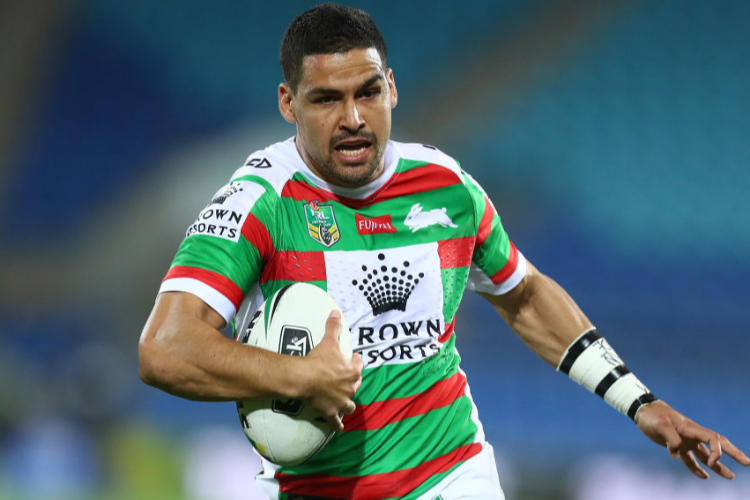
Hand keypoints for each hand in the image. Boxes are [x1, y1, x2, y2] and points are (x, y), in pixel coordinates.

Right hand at [303, 310, 362, 431]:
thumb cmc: (318, 359)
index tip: (353, 358)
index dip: (356, 360)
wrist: (305, 379)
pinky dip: (338, 424)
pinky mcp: (331, 412)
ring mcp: (341, 402)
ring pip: (349, 405)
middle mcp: (350, 388)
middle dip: (352, 382)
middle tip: (346, 378)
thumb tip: (336, 311)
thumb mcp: (328, 340)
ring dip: (348, 403)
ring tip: (345, 401)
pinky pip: (337, 421)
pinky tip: (340, 427)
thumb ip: (333, 326)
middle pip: (356, 385)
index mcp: (352, 371)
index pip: (359, 365)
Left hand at [635, 400, 749, 478]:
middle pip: (717, 444)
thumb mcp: (660, 425)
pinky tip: (704, 476)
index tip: (712, 462)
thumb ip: (671, 438)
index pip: (713, 439)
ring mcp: (685, 440)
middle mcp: (691, 435)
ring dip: (718, 466)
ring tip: (731, 476)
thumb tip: (676, 453)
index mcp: (691, 428)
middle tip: (747, 462)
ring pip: (705, 455)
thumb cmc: (652, 416)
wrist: (642, 411)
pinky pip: (690, 459)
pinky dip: (697, 468)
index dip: (718, 451)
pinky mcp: (676, 446)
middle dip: (733, 453)